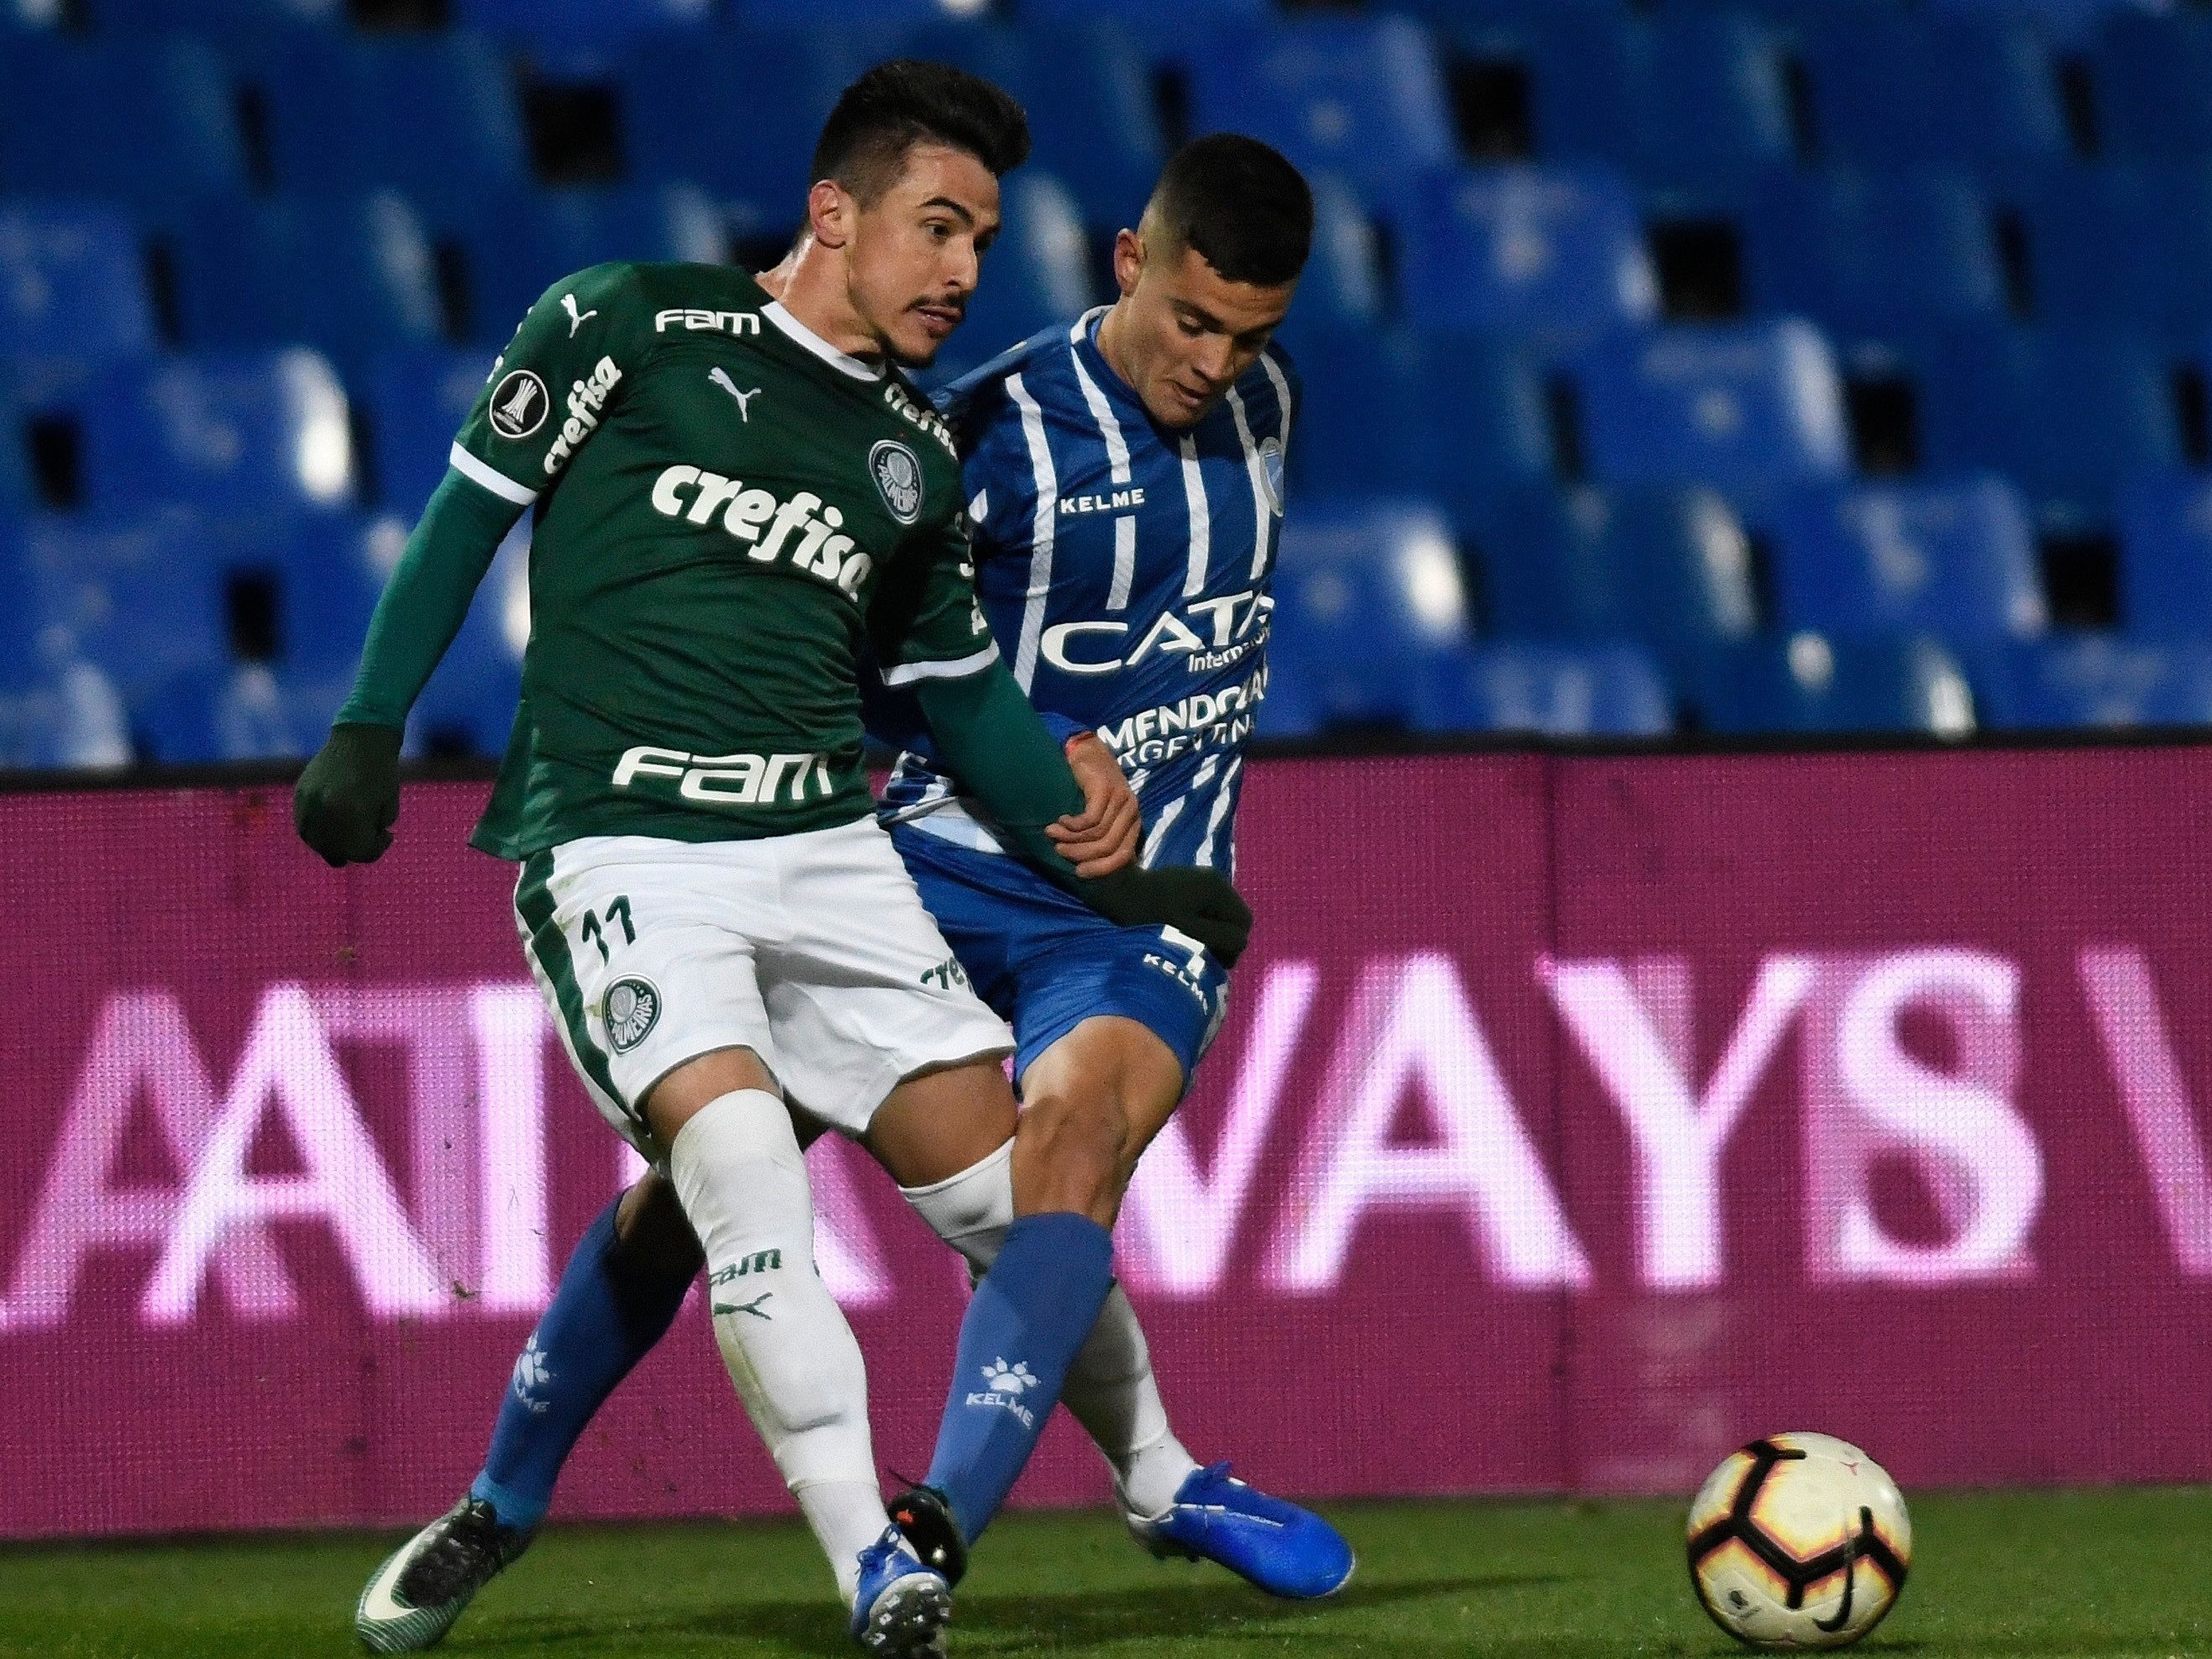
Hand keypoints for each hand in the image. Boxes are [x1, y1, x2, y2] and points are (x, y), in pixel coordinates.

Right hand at [294, 723, 403, 866]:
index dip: (376, 849)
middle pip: (335, 850)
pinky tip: (333, 826)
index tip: (387, 835)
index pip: (359, 851)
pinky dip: (317, 832)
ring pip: (315, 841)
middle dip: (355, 848)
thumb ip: (373, 832)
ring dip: (333, 844)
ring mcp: (309, 801)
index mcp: (351, 812)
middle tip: (371, 835)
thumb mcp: (389, 806)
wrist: (361, 737)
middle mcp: (325, 808)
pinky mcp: (300, 793)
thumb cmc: (382, 772)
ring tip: (351, 832)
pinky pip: (303, 826)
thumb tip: (348, 854)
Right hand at [1045, 731, 1139, 876]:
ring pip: (1097, 834)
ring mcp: (1121, 799)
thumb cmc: (1089, 786)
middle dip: (1081, 854)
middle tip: (1059, 851)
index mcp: (1133, 822)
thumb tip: (1086, 864)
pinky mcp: (1106, 789)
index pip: (1123, 855)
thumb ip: (1099, 836)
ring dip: (1071, 839)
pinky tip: (1061, 819)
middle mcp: (1131, 811)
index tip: (1079, 872)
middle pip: (1109, 847)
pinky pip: (1090, 820)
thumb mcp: (1098, 813)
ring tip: (1053, 834)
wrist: (1084, 750)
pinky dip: (1072, 825)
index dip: (1101, 868)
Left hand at [1082, 865, 1253, 967]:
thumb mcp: (1191, 932)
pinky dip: (1198, 923)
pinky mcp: (1187, 884)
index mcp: (1219, 888)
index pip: (1243, 923)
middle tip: (1198, 952)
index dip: (1232, 945)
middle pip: (1233, 918)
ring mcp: (1201, 879)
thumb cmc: (1152, 917)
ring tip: (1186, 942)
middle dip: (1221, 938)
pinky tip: (1179, 930)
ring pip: (1219, 915)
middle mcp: (1215, 879)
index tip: (1210, 956)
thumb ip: (1223, 938)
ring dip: (1209, 932)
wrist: (1117, 893)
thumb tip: (1241, 941)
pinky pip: (1205, 909)